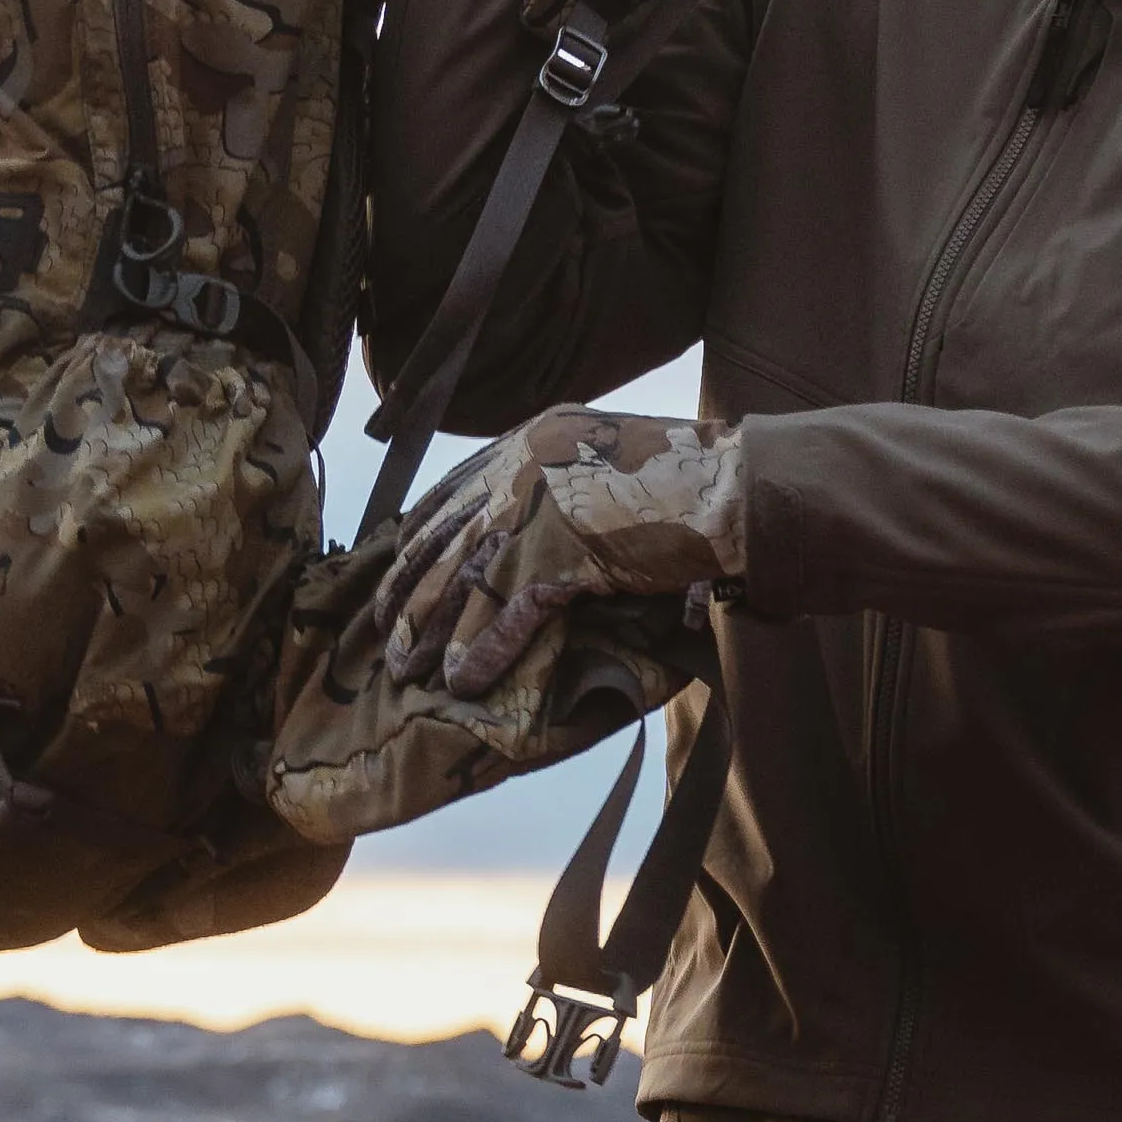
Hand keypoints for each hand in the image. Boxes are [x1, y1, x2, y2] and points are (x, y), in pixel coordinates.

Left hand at [375, 408, 745, 697]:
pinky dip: (485, 649)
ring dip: (432, 629)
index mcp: (532, 439)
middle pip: (449, 537)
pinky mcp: (569, 551)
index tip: (394, 573)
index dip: (420, 539)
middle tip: (384, 634)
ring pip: (467, 577)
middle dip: (410, 591)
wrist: (737, 488)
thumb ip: (562, 487)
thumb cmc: (686, 483)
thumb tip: (531, 534)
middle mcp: (525, 465)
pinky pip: (513, 609)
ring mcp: (544, 508)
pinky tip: (464, 682)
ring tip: (408, 670)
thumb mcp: (606, 462)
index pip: (454, 491)